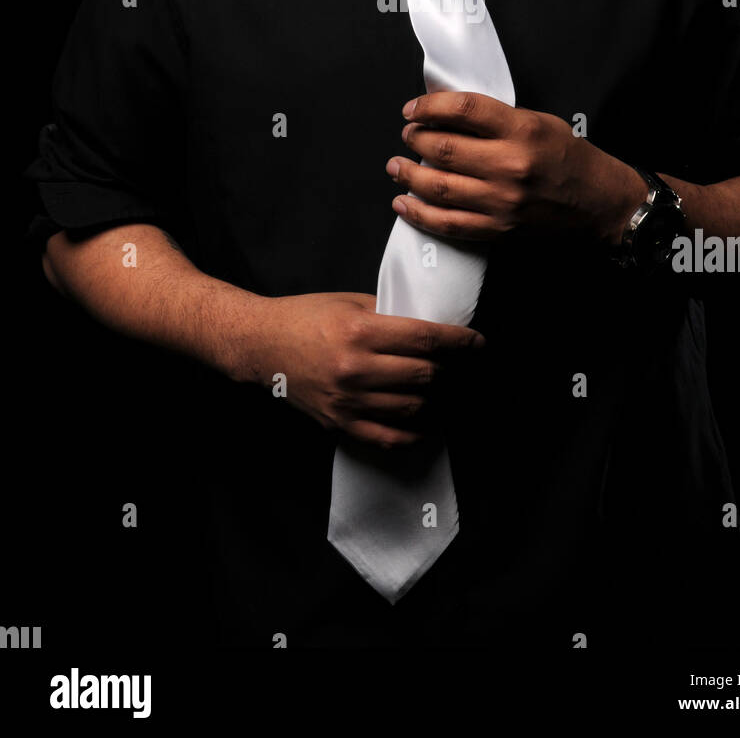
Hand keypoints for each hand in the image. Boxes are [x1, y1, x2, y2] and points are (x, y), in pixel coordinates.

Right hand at [231, 290, 485, 448]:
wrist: (261, 344)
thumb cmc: (306, 316)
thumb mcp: (351, 302)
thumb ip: (390, 315)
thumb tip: (431, 328)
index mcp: (361, 330)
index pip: (426, 338)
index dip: (459, 341)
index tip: (478, 343)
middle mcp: (356, 368)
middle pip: (425, 375)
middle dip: (451, 370)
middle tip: (461, 365)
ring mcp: (348, 400)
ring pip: (413, 408)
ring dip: (437, 400)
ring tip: (445, 390)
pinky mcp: (339, 422)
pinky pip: (388, 437)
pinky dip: (413, 433)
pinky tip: (425, 423)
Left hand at [385, 91, 646, 243]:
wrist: (598, 202)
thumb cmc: (569, 157)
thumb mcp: (539, 121)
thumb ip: (496, 118)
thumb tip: (447, 113)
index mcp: (521, 130)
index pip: (463, 110)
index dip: (429, 106)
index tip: (413, 108)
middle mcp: (509, 165)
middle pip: (443, 149)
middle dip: (415, 140)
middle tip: (407, 135)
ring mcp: (502, 200)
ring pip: (439, 187)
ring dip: (409, 176)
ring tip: (396, 167)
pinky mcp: (498, 227)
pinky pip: (449, 224)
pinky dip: (420, 214)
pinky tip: (404, 204)